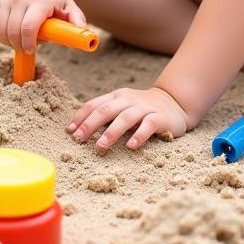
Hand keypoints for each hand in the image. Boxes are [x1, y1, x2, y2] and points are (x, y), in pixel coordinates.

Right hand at [0, 0, 86, 52]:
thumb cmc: (57, 1)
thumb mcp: (71, 9)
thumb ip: (77, 21)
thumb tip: (87, 36)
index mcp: (41, 1)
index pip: (29, 26)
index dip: (28, 43)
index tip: (31, 51)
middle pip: (13, 31)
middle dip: (19, 45)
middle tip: (27, 49)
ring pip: (0, 30)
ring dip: (9, 42)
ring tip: (21, 40)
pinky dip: (0, 35)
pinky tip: (11, 34)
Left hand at [67, 87, 190, 150]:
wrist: (174, 103)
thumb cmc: (141, 109)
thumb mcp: (121, 107)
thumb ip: (104, 115)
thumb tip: (78, 130)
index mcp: (116, 97)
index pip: (94, 104)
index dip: (80, 117)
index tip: (69, 131)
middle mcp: (128, 100)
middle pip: (106, 110)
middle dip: (90, 124)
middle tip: (78, 139)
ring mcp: (144, 108)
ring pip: (125, 117)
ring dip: (111, 132)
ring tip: (100, 146)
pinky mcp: (159, 117)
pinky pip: (148, 125)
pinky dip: (139, 135)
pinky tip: (131, 146)